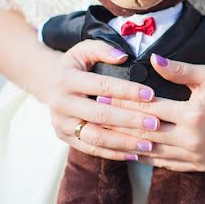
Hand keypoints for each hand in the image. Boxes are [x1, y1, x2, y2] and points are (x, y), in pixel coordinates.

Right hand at [46, 40, 158, 160]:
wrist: (48, 83)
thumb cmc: (76, 64)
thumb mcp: (84, 49)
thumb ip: (103, 49)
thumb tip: (123, 56)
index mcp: (66, 79)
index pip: (101, 85)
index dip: (127, 90)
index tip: (151, 94)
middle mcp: (60, 103)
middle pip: (100, 115)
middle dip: (130, 120)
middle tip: (156, 123)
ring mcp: (62, 123)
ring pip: (96, 137)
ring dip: (124, 142)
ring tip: (149, 144)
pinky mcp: (65, 137)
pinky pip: (91, 149)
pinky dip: (114, 153)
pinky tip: (136, 154)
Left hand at [102, 54, 204, 171]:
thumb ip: (178, 70)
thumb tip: (153, 60)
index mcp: (192, 114)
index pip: (149, 108)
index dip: (124, 101)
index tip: (103, 95)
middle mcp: (191, 138)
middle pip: (144, 132)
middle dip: (117, 123)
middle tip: (94, 117)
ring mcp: (193, 155)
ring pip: (151, 151)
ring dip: (125, 144)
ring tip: (103, 136)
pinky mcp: (196, 165)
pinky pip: (163, 163)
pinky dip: (144, 157)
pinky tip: (126, 151)